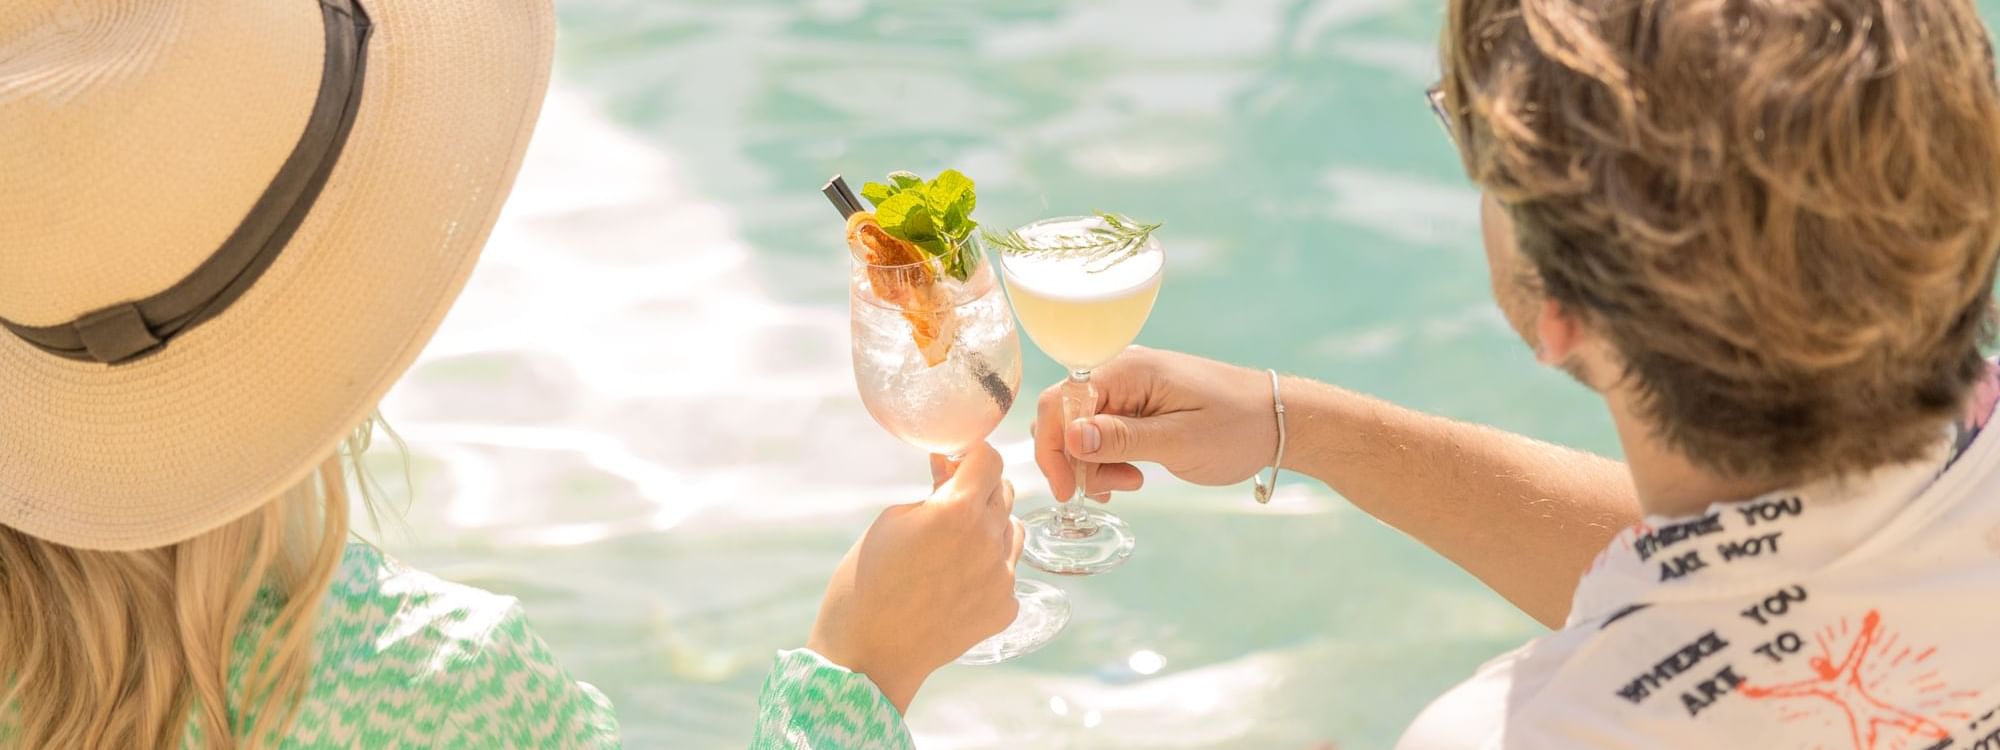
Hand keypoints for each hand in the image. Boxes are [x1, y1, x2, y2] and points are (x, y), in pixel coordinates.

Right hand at [807, 442, 1024, 712]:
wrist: (869, 655)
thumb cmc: (867, 582)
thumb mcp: (892, 521)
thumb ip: (933, 490)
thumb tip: (950, 465)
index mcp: (958, 510)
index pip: (990, 458)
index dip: (971, 454)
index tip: (957, 461)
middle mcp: (989, 540)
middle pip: (1004, 491)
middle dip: (979, 488)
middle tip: (948, 503)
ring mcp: (1003, 577)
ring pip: (1012, 530)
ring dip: (990, 527)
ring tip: (952, 547)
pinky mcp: (1006, 607)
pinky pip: (1007, 570)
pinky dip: (988, 568)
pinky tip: (955, 583)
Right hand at [1033, 346, 1275, 499]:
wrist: (1277, 422)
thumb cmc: (1237, 428)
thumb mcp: (1179, 441)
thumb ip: (1121, 438)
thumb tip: (1069, 438)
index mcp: (1127, 370)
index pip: (1061, 402)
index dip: (1054, 448)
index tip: (1067, 490)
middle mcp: (1121, 372)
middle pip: (1065, 415)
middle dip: (1075, 459)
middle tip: (1108, 490)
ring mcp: (1129, 388)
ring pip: (1081, 428)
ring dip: (1094, 463)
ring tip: (1131, 482)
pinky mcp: (1139, 405)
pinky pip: (1103, 431)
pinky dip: (1108, 459)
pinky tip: (1132, 475)